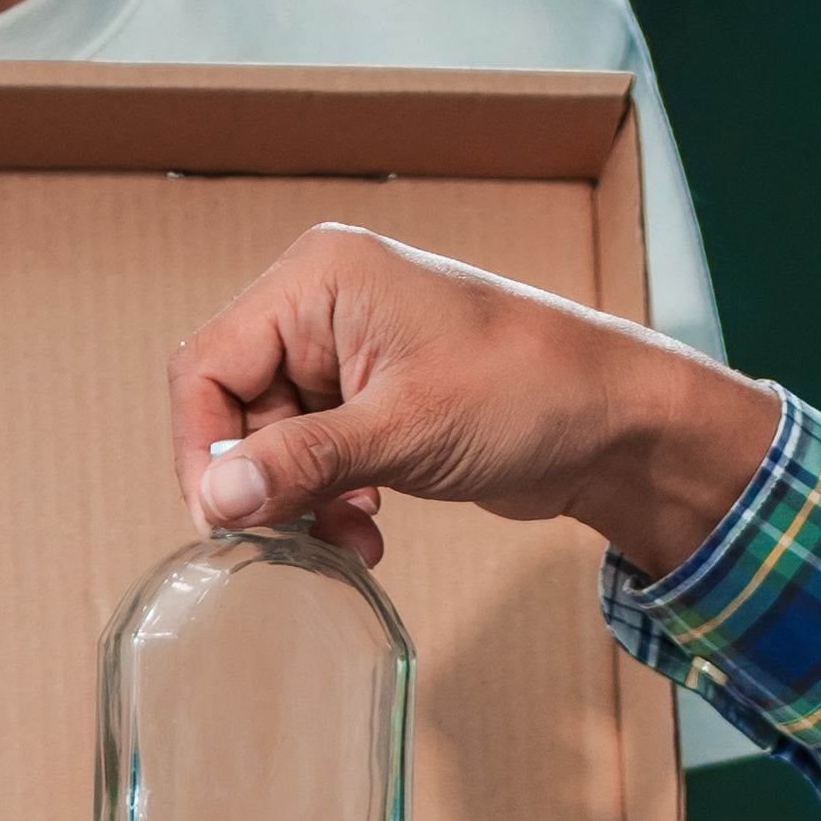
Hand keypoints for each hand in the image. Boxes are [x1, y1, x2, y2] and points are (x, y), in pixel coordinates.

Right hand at [171, 224, 783, 580]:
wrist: (615, 422)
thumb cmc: (528, 393)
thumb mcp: (404, 432)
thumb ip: (301, 462)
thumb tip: (215, 499)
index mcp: (318, 280)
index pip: (207, 365)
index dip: (204, 449)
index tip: (226, 520)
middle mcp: (324, 306)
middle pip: (237, 408)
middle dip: (264, 483)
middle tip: (296, 539)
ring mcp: (350, 355)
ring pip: (276, 443)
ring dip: (301, 503)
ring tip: (349, 540)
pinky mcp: (376, 401)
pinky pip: (316, 458)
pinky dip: (330, 503)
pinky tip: (366, 531)